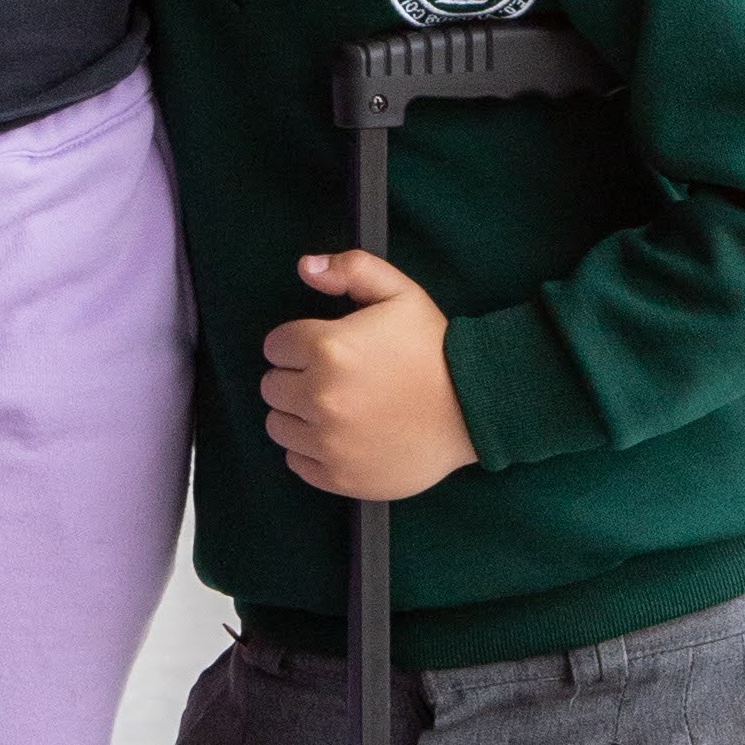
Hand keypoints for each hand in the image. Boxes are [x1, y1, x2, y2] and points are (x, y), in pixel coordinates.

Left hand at [261, 252, 478, 499]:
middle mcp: (320, 398)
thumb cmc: (433, 347)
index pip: (275, 346)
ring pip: (278, 426)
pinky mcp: (338, 477)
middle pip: (271, 387)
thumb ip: (351, 269)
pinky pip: (296, 461)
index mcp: (327, 348)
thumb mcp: (400, 293)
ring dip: (297, 415)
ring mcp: (328, 442)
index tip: (323, 348)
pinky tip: (340, 436)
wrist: (474, 408)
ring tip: (334, 407)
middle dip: (295, 378)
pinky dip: (311, 450)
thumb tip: (306, 267)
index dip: (298, 343)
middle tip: (332, 378)